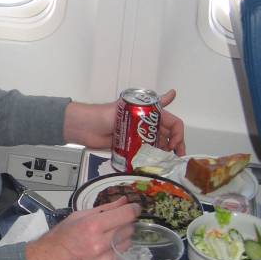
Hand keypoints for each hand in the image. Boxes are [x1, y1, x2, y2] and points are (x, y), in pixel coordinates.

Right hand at [25, 198, 139, 259]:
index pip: (126, 215)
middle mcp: (101, 245)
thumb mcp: (76, 218)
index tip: (134, 208)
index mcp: (92, 227)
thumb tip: (122, 202)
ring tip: (102, 242)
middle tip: (111, 225)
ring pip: (126, 246)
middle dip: (124, 225)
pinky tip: (97, 255)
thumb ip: (103, 209)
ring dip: (118, 241)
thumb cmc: (57, 241)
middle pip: (129, 230)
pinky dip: (112, 255)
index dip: (133, 209)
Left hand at [63, 89, 185, 154]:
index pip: (172, 123)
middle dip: (173, 147)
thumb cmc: (102, 114)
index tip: (175, 145)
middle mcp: (145, 125)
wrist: (82, 128)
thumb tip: (172, 93)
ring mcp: (137, 137)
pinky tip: (152, 166)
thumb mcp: (128, 107)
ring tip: (164, 163)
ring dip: (162, 154)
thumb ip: (152, 103)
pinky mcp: (129, 148)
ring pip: (156, 147)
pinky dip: (148, 160)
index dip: (178, 134)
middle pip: (166, 137)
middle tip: (175, 158)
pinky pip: (143, 155)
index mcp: (148, 113)